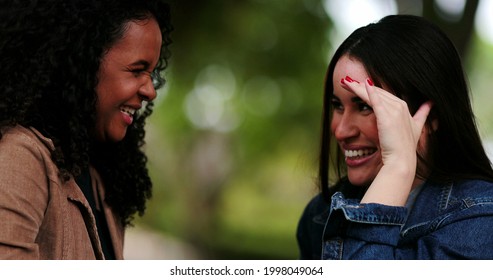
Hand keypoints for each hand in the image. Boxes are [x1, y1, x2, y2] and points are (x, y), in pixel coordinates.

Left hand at [341, 77, 432, 204]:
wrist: (401, 160)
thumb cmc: (403, 148)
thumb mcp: (416, 127)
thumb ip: (422, 114)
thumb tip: (430, 104)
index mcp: (404, 107)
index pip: (383, 94)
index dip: (370, 89)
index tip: (357, 85)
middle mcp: (400, 106)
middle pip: (376, 91)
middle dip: (360, 85)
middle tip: (346, 81)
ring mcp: (394, 110)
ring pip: (372, 94)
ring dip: (357, 86)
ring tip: (345, 81)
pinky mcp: (386, 116)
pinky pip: (374, 100)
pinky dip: (366, 91)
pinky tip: (358, 84)